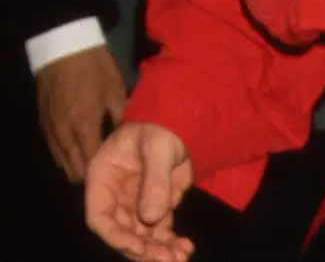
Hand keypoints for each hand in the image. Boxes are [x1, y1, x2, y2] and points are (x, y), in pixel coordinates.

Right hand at [37, 43, 126, 181]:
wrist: (63, 49)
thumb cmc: (95, 67)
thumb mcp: (116, 89)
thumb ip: (122, 115)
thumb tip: (129, 134)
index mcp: (84, 127)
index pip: (92, 163)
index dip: (105, 170)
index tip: (119, 171)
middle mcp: (64, 135)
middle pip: (74, 169)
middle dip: (90, 174)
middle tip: (109, 171)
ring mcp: (51, 131)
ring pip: (62, 163)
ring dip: (77, 166)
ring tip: (96, 164)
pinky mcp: (44, 124)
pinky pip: (54, 150)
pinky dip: (66, 156)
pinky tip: (79, 151)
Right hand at [84, 122, 195, 260]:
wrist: (184, 116)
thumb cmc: (162, 124)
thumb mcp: (158, 146)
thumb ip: (154, 180)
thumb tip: (151, 219)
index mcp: (103, 179)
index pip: (100, 217)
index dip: (116, 236)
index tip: (138, 246)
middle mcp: (116, 196)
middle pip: (122, 231)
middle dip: (142, 248)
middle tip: (166, 259)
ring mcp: (136, 202)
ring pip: (142, 234)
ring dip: (159, 249)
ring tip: (180, 257)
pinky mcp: (158, 203)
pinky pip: (160, 228)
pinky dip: (170, 240)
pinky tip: (185, 249)